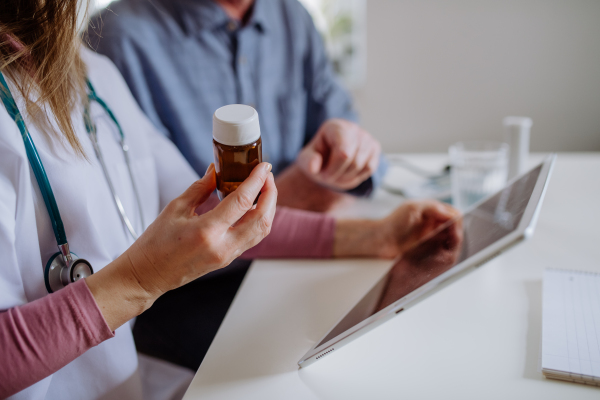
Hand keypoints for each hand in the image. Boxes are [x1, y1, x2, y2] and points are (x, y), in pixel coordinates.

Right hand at [86, 162, 276, 329]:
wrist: (149, 275)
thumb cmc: (156, 244)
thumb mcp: (175, 208)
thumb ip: (200, 187)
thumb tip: (217, 170)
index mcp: (207, 231)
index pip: (242, 201)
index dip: (257, 181)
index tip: (264, 166)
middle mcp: (223, 246)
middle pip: (262, 218)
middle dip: (270, 193)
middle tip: (266, 175)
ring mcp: (228, 255)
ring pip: (262, 230)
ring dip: (269, 208)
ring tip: (264, 188)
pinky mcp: (228, 259)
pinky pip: (253, 238)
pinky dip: (259, 220)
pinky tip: (254, 206)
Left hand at [296, 119, 380, 190]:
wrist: (327, 160)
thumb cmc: (317, 158)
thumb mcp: (306, 160)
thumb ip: (308, 162)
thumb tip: (314, 166)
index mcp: (335, 127)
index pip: (343, 152)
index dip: (333, 168)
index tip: (323, 174)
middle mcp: (353, 128)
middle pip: (353, 161)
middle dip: (339, 174)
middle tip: (328, 176)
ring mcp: (366, 137)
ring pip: (362, 165)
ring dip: (347, 177)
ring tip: (337, 174)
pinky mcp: (374, 147)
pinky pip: (370, 168)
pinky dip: (358, 176)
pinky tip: (348, 173)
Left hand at [333, 200, 458, 258]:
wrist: (381, 240)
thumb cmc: (393, 222)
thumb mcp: (413, 208)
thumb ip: (433, 207)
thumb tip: (452, 214)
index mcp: (434, 210)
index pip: (455, 214)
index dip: (456, 223)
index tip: (454, 231)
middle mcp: (435, 222)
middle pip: (456, 229)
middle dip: (456, 236)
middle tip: (452, 243)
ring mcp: (433, 235)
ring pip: (452, 241)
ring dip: (451, 245)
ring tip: (448, 250)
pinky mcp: (429, 248)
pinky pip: (444, 251)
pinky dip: (445, 253)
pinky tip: (441, 255)